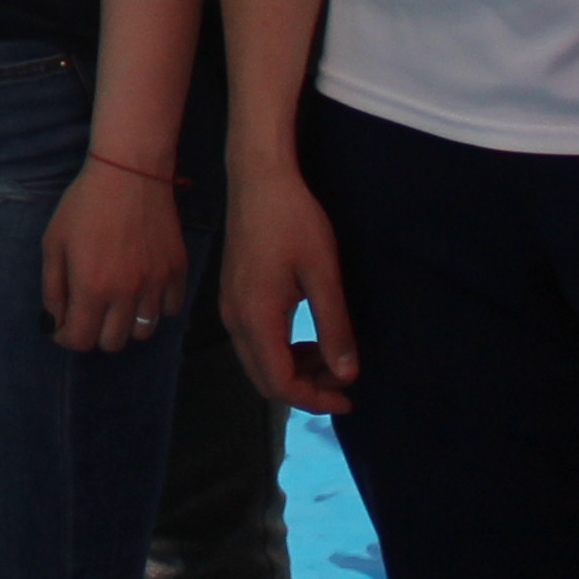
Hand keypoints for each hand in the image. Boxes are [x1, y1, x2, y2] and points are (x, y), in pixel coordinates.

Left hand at [43, 160, 187, 353]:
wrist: (129, 173)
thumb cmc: (84, 205)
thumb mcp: (53, 243)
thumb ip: (52, 288)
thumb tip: (55, 323)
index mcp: (91, 288)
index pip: (81, 340)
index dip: (66, 337)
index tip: (62, 326)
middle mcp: (126, 294)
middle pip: (112, 343)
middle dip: (94, 333)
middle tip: (88, 313)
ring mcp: (156, 284)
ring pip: (143, 332)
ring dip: (125, 324)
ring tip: (116, 303)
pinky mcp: (177, 271)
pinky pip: (170, 310)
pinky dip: (156, 309)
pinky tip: (143, 291)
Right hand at [223, 156, 358, 412]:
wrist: (258, 179)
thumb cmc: (294, 220)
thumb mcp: (323, 273)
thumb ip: (334, 327)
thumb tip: (347, 375)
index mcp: (256, 318)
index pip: (279, 382)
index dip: (314, 400)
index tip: (348, 399)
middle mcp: (235, 320)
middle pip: (264, 379)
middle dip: (305, 390)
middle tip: (344, 382)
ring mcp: (230, 308)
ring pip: (258, 362)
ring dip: (294, 371)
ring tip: (331, 358)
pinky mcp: (233, 296)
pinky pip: (254, 342)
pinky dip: (282, 352)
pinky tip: (307, 338)